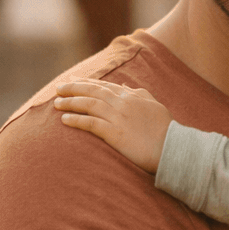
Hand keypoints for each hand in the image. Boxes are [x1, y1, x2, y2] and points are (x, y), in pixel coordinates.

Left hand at [53, 79, 171, 173]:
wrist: (172, 148)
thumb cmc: (165, 129)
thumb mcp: (154, 105)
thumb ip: (138, 93)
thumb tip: (124, 85)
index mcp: (131, 96)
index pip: (104, 85)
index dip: (86, 82)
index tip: (72, 81)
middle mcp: (122, 103)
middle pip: (92, 91)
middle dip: (73, 88)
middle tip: (58, 89)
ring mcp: (118, 117)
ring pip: (88, 105)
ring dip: (70, 103)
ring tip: (56, 103)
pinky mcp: (114, 133)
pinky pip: (90, 124)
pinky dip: (76, 120)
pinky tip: (64, 120)